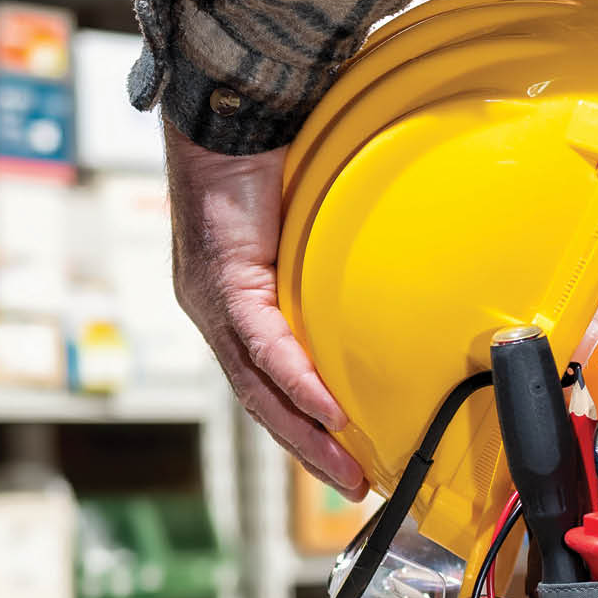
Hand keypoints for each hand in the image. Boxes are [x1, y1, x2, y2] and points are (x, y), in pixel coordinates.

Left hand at [164, 120, 367, 496]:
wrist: (228, 112)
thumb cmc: (267, 158)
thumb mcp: (305, 229)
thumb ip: (329, 265)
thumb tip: (384, 276)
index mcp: (230, 303)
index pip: (264, 382)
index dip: (301, 426)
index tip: (342, 458)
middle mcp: (214, 313)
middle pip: (260, 401)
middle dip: (308, 449)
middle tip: (352, 486)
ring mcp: (213, 303)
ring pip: (258, 388)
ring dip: (305, 434)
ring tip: (346, 468)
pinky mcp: (223, 283)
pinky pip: (263, 346)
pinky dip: (297, 382)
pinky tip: (328, 412)